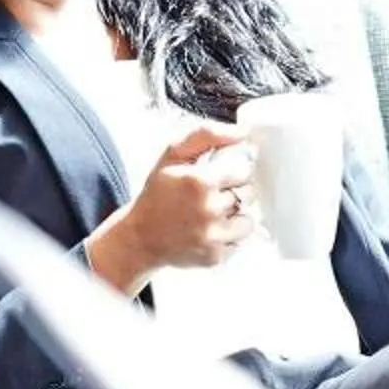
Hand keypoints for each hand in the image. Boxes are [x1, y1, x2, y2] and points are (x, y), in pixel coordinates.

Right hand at [90, 125, 258, 292]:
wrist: (140, 237)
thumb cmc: (157, 194)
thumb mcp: (173, 154)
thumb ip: (207, 134)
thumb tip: (242, 132)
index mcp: (199, 181)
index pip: (244, 169)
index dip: (234, 170)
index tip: (220, 174)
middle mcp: (209, 210)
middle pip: (248, 193)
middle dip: (234, 191)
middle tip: (211, 194)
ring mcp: (213, 236)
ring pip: (248, 218)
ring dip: (235, 215)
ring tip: (211, 213)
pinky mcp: (216, 256)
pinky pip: (240, 241)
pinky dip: (229, 236)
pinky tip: (208, 230)